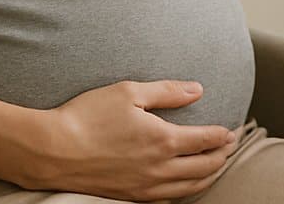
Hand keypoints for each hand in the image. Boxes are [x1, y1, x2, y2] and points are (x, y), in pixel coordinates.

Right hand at [22, 79, 235, 199]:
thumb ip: (168, 92)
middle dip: (222, 157)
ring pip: (189, 188)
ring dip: (208, 177)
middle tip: (230, 147)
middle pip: (204, 168)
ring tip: (216, 166)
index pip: (206, 141)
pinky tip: (185, 185)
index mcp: (163, 140)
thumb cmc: (87, 116)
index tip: (232, 130)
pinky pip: (168, 200)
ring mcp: (144, 187)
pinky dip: (185, 192)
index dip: (223, 136)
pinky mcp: (129, 197)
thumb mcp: (129, 92)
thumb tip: (197, 90)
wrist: (51, 152)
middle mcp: (159, 169)